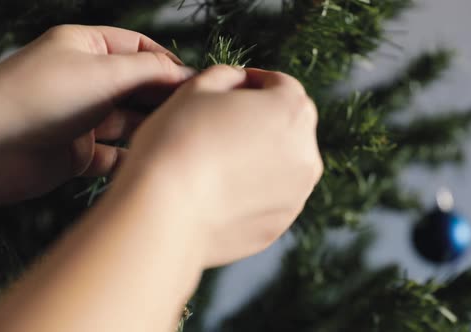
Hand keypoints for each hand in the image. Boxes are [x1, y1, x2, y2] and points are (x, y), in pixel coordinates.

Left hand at [0, 25, 194, 205]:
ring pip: (129, 121)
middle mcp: (86, 81)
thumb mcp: (103, 72)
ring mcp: (82, 118)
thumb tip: (186, 74)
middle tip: (196, 109)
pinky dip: (132, 157)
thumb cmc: (38, 97)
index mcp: (87, 49)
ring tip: (178, 135)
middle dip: (164, 95)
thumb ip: (149, 71)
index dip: (169, 62)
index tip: (197, 81)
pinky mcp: (78, 153)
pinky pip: (115, 154)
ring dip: (151, 127)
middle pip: (138, 85)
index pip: (139, 48)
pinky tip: (151, 159)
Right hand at [115, 65, 322, 266]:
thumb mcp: (196, 88)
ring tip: (217, 162)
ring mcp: (298, 193)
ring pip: (282, 164)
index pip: (280, 84)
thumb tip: (237, 82)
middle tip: (221, 126)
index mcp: (292, 108)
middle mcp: (307, 152)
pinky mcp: (281, 224)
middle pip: (288, 125)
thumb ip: (227, 76)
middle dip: (261, 119)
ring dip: (260, 156)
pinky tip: (219, 192)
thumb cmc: (177, 142)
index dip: (252, 82)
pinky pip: (271, 198)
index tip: (230, 90)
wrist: (163, 213)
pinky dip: (253, 191)